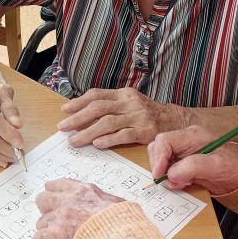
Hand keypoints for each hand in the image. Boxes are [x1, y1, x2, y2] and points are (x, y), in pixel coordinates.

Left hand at [34, 178, 123, 238]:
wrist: (118, 233)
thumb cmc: (121, 221)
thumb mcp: (116, 203)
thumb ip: (108, 203)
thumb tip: (115, 208)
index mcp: (82, 191)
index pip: (59, 184)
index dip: (55, 192)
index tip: (57, 199)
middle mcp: (67, 200)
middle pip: (43, 199)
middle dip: (47, 210)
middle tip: (57, 220)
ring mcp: (59, 216)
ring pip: (40, 222)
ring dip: (49, 231)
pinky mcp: (55, 233)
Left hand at [58, 87, 186, 148]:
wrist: (174, 120)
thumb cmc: (145, 112)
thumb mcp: (128, 102)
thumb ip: (109, 104)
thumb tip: (81, 111)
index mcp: (123, 93)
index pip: (97, 95)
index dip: (79, 102)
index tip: (65, 110)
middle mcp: (129, 102)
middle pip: (99, 108)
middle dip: (78, 118)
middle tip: (63, 127)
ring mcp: (138, 117)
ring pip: (108, 123)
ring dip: (88, 132)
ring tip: (74, 140)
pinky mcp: (145, 131)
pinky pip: (124, 135)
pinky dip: (109, 139)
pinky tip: (97, 144)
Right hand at [148, 126, 237, 193]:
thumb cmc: (235, 167)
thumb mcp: (217, 166)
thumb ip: (193, 167)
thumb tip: (171, 174)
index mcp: (192, 136)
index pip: (164, 141)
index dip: (158, 158)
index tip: (160, 175)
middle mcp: (184, 141)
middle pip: (158, 148)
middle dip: (160, 166)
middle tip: (170, 182)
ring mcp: (183, 152)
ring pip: (160, 159)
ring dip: (165, 174)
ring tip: (180, 183)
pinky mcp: (183, 163)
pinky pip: (168, 169)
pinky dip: (170, 178)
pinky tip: (183, 183)